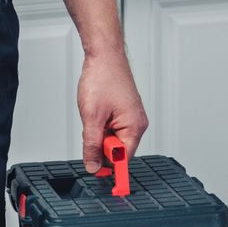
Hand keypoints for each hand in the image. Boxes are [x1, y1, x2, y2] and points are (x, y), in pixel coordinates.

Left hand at [78, 49, 148, 173]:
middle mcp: (137, 123)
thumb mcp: (92, 117)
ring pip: (112, 138)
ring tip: (93, 113)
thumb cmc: (102, 78)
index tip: (94, 171)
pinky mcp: (124, 111)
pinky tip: (96, 111)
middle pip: (117, 150)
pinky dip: (100, 124)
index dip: (107, 165)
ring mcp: (131, 117)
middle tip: (91, 127)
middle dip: (100, 144)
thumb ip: (92, 145)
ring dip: (99, 132)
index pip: (123, 159)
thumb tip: (92, 166)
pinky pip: (111, 127)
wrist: (104, 54)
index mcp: (134, 127)